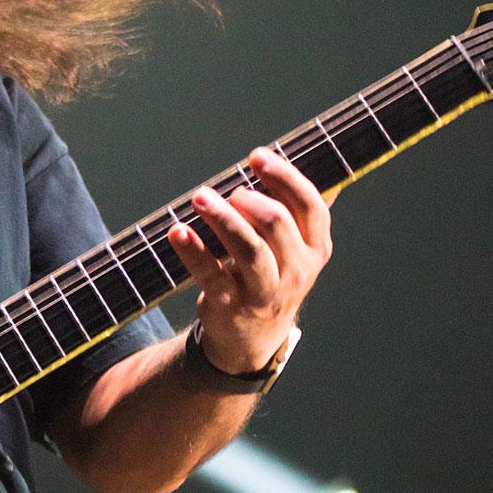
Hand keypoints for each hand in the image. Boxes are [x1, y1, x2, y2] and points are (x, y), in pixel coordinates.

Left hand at [168, 146, 331, 374]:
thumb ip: (294, 210)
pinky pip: (211, 274)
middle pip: (278, 224)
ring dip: (223, 218)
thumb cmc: (270, 276)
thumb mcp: (293, 249)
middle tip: (227, 189)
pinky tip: (177, 230)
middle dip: (250, 199)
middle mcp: (296, 271)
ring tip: (200, 197)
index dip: (284, 177)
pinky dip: (193, 251)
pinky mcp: (230, 306)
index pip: (311, 205)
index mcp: (315, 249)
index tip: (256, 156)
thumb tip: (304, 154)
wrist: (252, 338)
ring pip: (249, 249)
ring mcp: (264, 291)